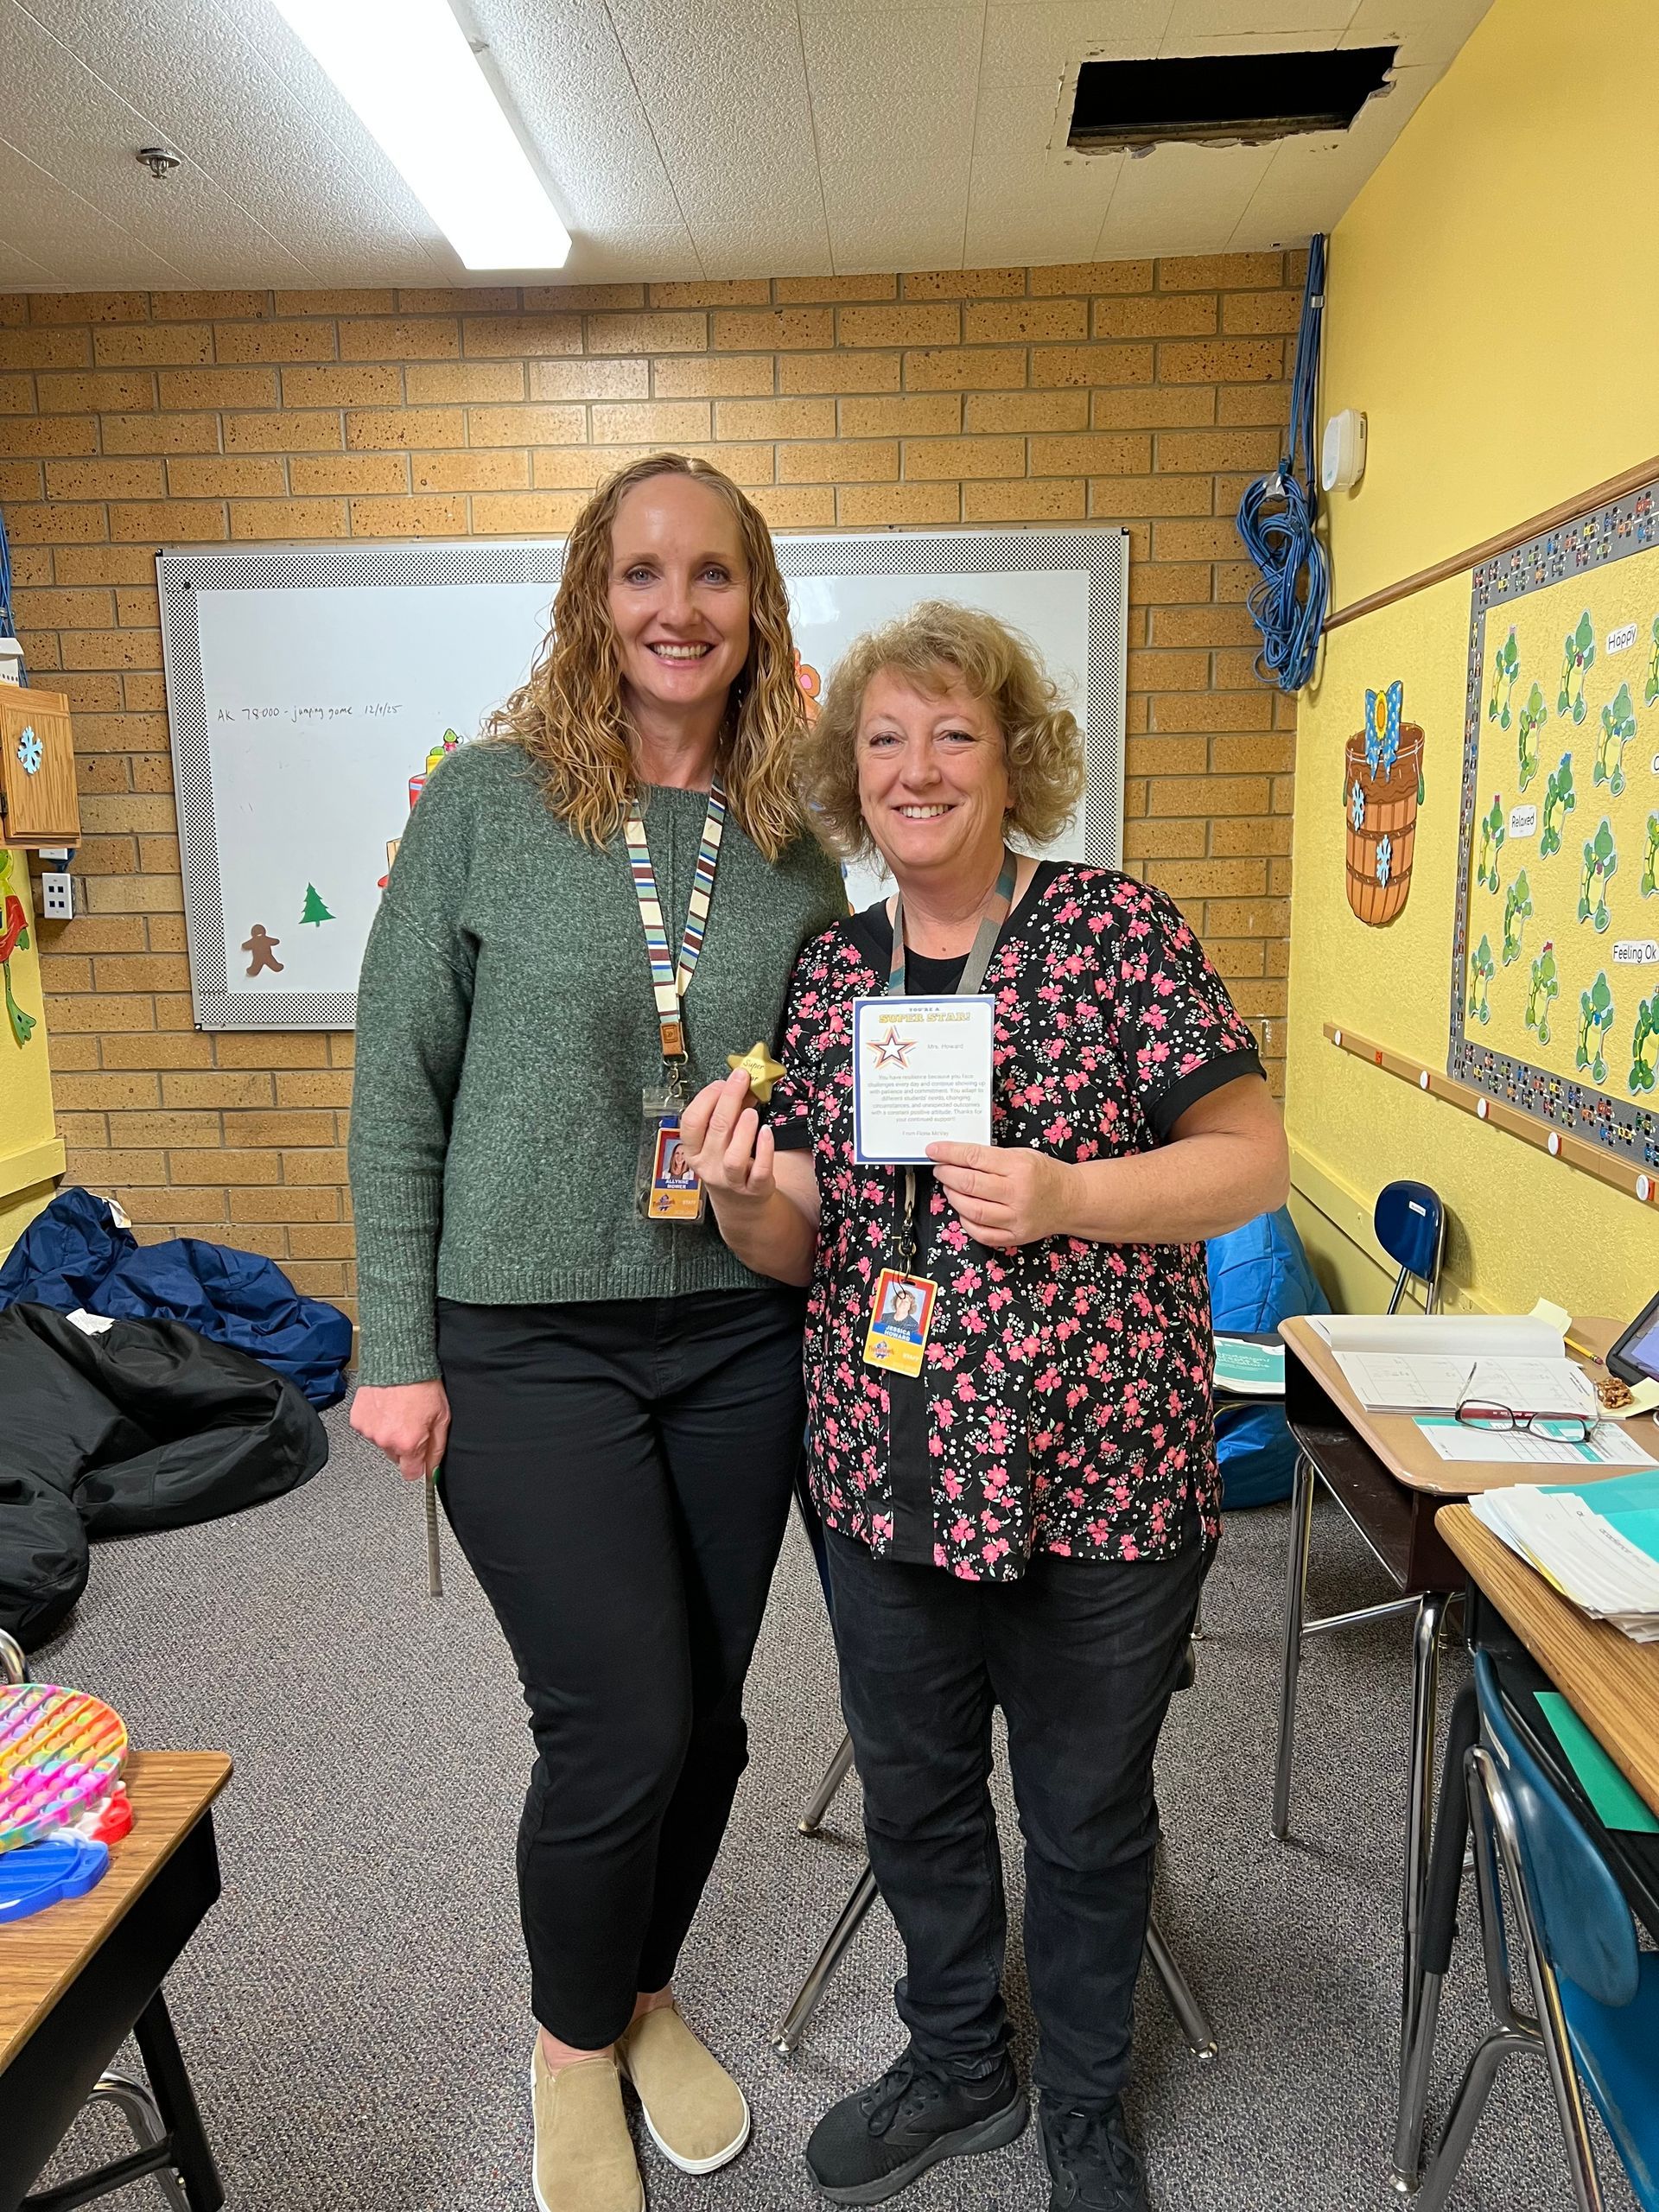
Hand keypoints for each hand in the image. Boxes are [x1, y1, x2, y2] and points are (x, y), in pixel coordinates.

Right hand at [351, 1379, 449, 1482]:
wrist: (399, 1361)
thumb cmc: (422, 1384)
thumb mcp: (442, 1418)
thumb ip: (436, 1448)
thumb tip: (433, 1469)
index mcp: (408, 1443)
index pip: (411, 1473)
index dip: (417, 1465)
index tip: (420, 1458)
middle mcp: (386, 1440)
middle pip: (396, 1456)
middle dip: (404, 1444)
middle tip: (411, 1423)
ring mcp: (369, 1431)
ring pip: (382, 1442)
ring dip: (389, 1432)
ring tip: (398, 1411)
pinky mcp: (358, 1420)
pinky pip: (369, 1429)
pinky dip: (377, 1421)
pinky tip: (386, 1407)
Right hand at [679, 1067, 775, 1207]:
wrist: (741, 1203)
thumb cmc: (726, 1162)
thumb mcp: (719, 1140)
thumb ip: (727, 1114)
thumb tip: (741, 1084)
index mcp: (693, 1151)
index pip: (691, 1122)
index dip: (705, 1099)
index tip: (720, 1082)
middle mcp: (708, 1166)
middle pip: (716, 1130)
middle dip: (729, 1100)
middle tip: (741, 1079)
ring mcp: (731, 1181)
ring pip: (734, 1157)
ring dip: (743, 1130)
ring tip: (751, 1110)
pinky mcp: (754, 1189)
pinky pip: (759, 1171)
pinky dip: (764, 1151)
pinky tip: (767, 1132)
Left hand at [927, 1141, 1074, 1248]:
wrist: (1071, 1200)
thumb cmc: (1045, 1174)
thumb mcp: (1022, 1155)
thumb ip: (991, 1157)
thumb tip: (955, 1157)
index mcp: (1020, 1167)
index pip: (975, 1158)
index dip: (949, 1153)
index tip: (934, 1150)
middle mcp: (1018, 1194)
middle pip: (970, 1185)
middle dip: (947, 1175)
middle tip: (940, 1169)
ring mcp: (1016, 1219)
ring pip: (972, 1210)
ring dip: (953, 1197)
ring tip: (950, 1187)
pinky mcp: (1015, 1237)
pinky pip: (981, 1233)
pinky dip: (966, 1221)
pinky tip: (963, 1209)